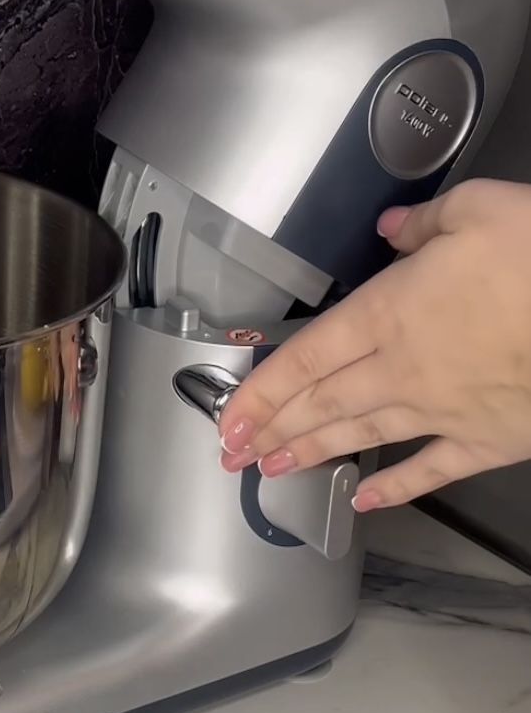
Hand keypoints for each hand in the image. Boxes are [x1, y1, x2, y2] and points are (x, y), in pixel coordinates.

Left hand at [216, 181, 530, 509]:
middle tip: (231, 456)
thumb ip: (425, 222)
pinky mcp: (486, 442)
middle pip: (321, 405)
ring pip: (360, 437)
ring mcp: (443, 412)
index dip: (260, 391)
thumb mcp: (480, 210)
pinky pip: (429, 471)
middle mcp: (402, 371)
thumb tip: (392, 227)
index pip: (305, 358)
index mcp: (389, 313)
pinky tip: (365, 502)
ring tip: (272, 470)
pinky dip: (394, 488)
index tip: (226, 419)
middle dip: (271, 430)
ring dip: (312, 455)